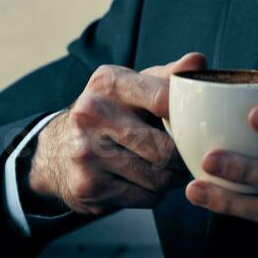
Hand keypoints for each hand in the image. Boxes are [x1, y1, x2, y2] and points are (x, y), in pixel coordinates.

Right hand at [25, 52, 203, 216]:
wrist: (57, 149)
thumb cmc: (112, 112)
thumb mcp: (134, 86)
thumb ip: (169, 75)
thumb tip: (199, 61)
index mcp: (109, 82)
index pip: (162, 98)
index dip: (189, 116)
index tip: (200, 125)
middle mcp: (91, 114)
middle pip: (165, 148)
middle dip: (183, 157)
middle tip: (188, 155)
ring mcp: (86, 152)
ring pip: (158, 178)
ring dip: (171, 178)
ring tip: (168, 168)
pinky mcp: (87, 185)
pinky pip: (144, 197)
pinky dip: (154, 193)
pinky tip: (145, 181)